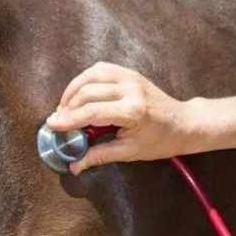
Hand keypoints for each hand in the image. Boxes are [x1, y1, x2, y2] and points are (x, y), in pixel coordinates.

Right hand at [45, 62, 200, 173]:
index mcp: (132, 111)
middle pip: (87, 92)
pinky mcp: (130, 72)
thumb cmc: (160, 141)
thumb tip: (75, 166)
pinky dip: (85, 79)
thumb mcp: (130, 152)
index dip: (69, 119)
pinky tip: (79, 93)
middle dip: (68, 106)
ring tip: (65, 107)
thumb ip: (100, 155)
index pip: (92, 112)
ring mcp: (131, 77)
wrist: (183, 123)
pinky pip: (100, 69)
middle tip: (58, 120)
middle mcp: (130, 89)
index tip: (52, 125)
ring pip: (90, 76)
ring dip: (73, 90)